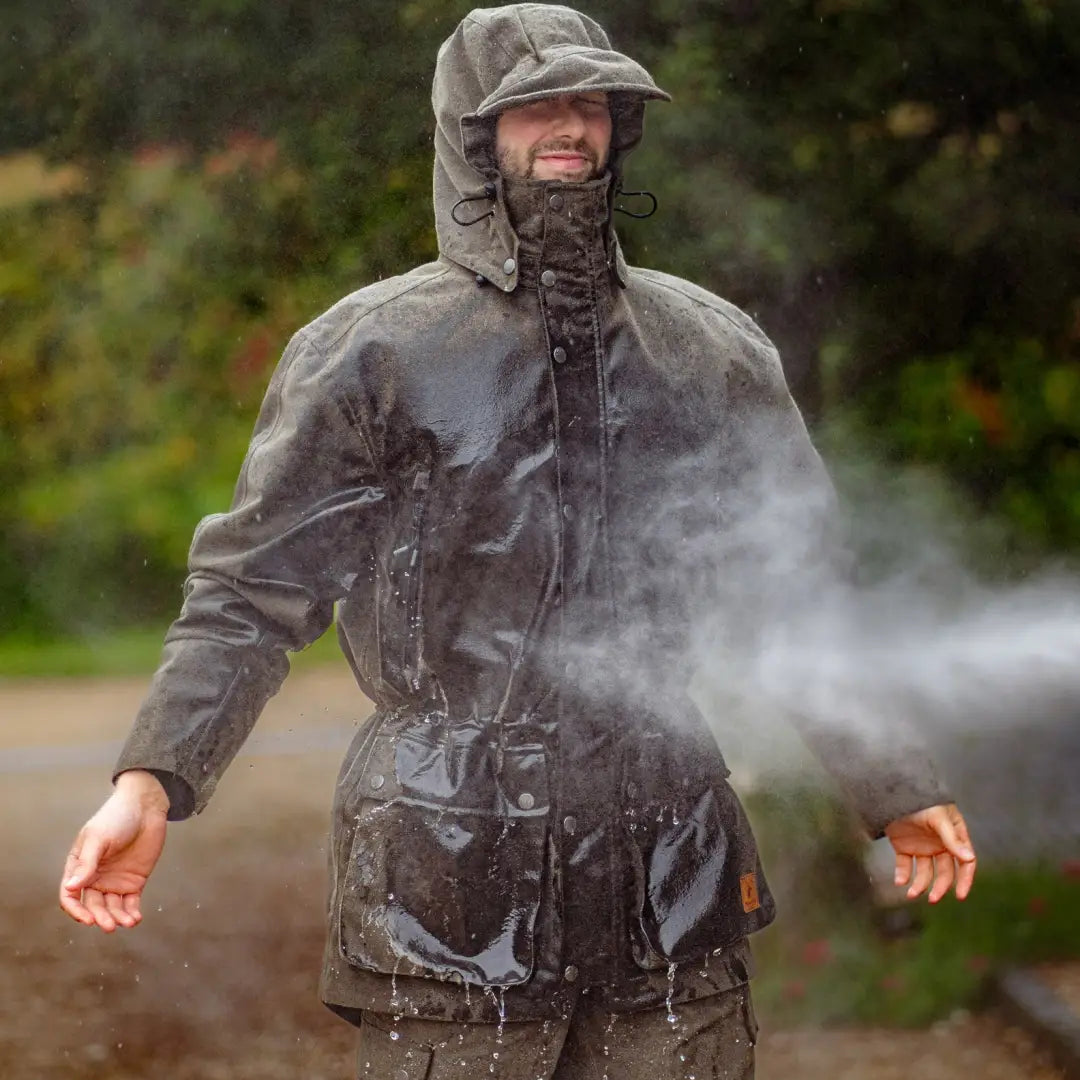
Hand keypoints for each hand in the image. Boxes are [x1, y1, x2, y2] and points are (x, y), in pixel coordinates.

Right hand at [59, 770, 168, 931]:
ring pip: (112, 907)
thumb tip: (71, 887)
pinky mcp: (134, 881)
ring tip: (127, 922)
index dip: (76, 910)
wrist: (146, 806)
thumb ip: (86, 863)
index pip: (70, 895)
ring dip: (117, 918)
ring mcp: (114, 880)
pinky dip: (132, 912)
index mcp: (79, 866)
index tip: (87, 919)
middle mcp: (95, 877)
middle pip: (93, 905)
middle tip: (109, 925)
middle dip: (100, 917)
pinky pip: (130, 902)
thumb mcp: (98, 838)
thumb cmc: (116, 817)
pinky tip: (135, 918)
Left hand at [885, 803, 975, 902]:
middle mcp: (940, 844)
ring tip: (911, 894)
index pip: (965, 862)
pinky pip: (906, 865)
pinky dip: (903, 874)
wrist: (894, 790)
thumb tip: (969, 858)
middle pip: (944, 872)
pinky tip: (899, 882)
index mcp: (954, 836)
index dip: (964, 879)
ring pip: (925, 872)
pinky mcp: (904, 846)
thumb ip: (952, 839)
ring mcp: (922, 846)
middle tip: (932, 899)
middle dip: (939, 887)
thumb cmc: (922, 800)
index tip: (960, 895)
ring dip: (920, 884)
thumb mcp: (938, 818)